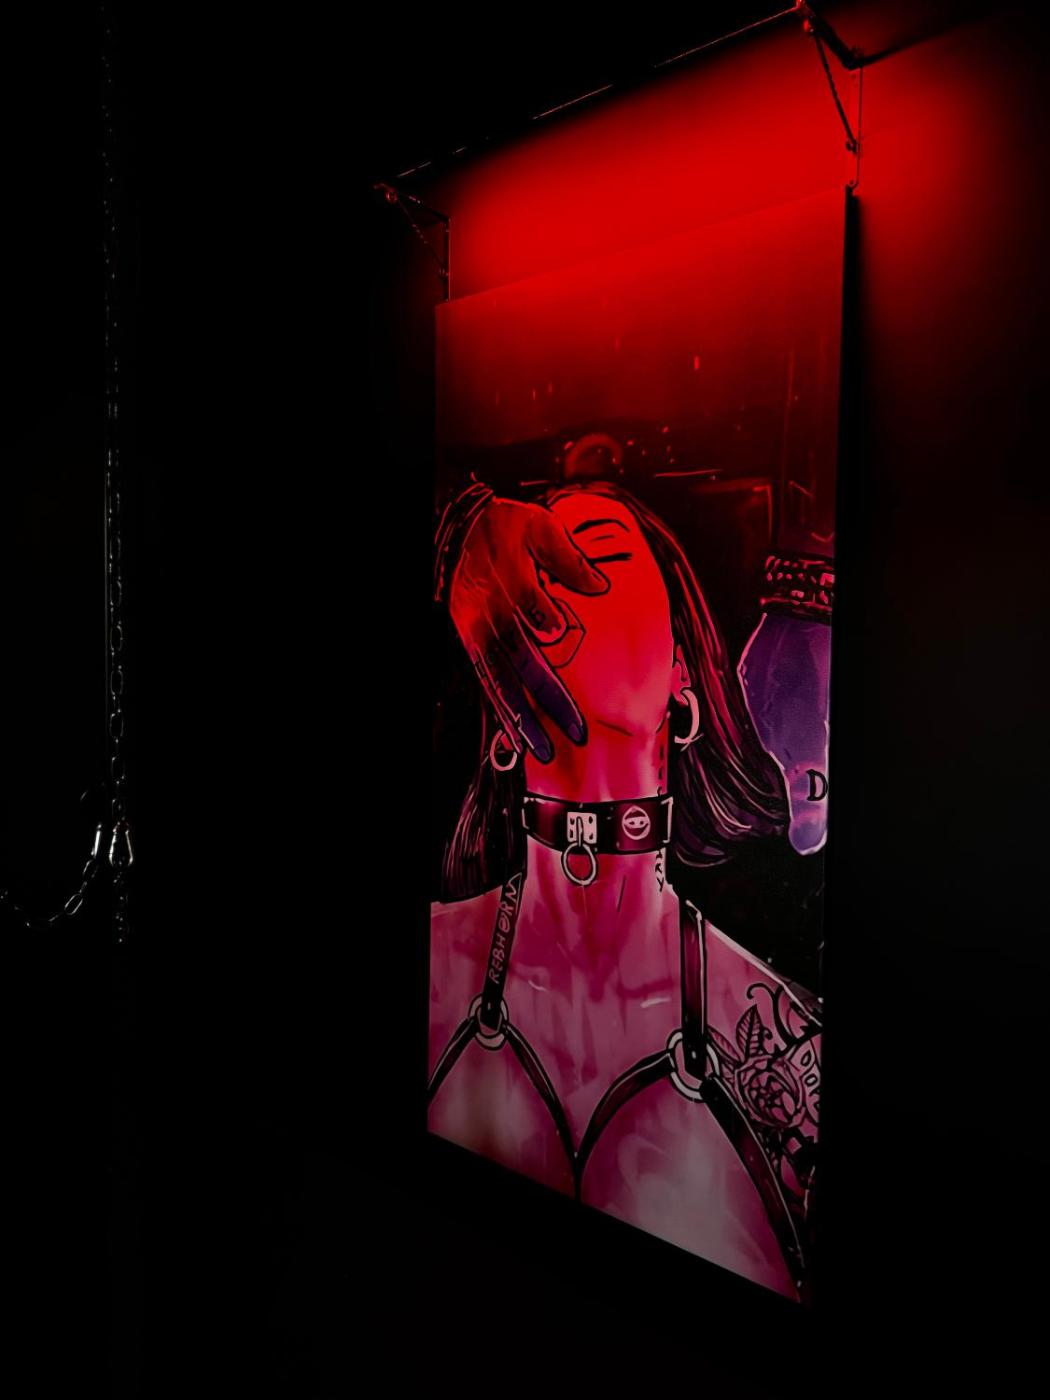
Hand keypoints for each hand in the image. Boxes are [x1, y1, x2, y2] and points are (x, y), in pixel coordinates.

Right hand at [448, 496, 608, 761]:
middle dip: (548, 697)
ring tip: (543, 751)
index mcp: (511, 580)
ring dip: (522, 718)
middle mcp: (493, 614)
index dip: (543, 617)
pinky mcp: (472, 643)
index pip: (528, 602)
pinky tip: (518, 737)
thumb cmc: (505, 528)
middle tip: (577, 729)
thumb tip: (601, 585)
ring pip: (501, 681)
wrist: (460, 532)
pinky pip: (488, 683)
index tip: (560, 632)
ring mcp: (479, 633)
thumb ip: (568, 558)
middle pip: (520, 658)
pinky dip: (503, 711)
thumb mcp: (539, 527)